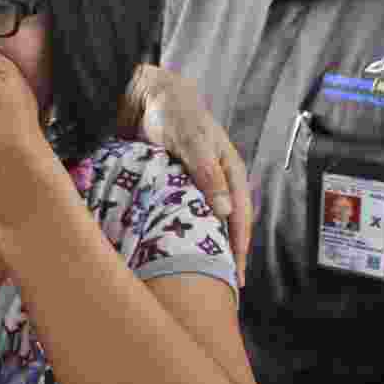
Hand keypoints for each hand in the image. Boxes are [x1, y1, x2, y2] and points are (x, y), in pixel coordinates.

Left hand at [122, 64, 252, 286]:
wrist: (144, 93)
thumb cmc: (171, 112)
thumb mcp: (190, 140)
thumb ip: (206, 173)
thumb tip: (225, 213)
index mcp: (229, 171)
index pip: (239, 218)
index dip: (239, 250)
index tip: (236, 279)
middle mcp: (215, 180)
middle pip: (223, 225)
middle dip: (222, 255)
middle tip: (218, 290)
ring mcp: (193, 183)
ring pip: (201, 222)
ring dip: (199, 246)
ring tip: (195, 278)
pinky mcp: (171, 183)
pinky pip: (177, 212)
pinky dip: (176, 232)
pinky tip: (167, 250)